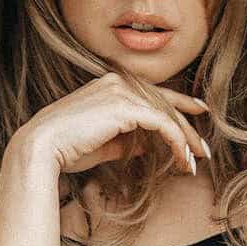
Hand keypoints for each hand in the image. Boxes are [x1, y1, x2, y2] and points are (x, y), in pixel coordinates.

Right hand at [12, 72, 209, 174]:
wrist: (43, 147)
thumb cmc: (68, 148)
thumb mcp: (106, 144)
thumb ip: (129, 139)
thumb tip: (149, 144)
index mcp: (111, 85)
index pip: (153, 91)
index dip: (180, 101)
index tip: (200, 110)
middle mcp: (118, 83)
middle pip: (165, 103)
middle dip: (188, 128)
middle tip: (204, 151)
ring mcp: (121, 92)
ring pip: (167, 114)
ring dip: (184, 140)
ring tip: (194, 162)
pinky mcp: (125, 107)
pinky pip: (162, 124)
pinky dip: (176, 142)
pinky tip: (182, 159)